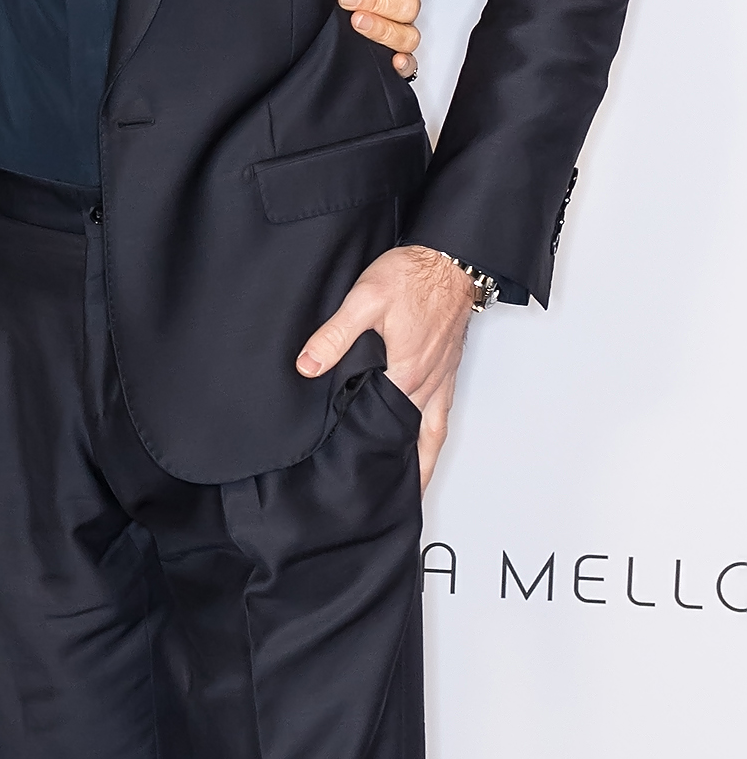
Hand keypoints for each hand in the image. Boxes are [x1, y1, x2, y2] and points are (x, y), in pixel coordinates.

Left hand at [297, 245, 475, 488]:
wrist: (451, 256)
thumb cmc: (412, 275)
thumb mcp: (365, 300)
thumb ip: (335, 336)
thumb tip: (307, 367)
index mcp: (407, 374)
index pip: (384, 427)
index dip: (369, 454)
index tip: (358, 481)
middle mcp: (428, 383)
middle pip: (415, 441)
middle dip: (402, 474)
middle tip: (384, 502)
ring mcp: (441, 378)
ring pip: (434, 433)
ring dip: (423, 462)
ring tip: (409, 490)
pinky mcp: (447, 368)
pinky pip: (443, 414)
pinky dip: (434, 437)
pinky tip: (424, 443)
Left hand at [339, 0, 424, 78]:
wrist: (341, 6)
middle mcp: (406, 6)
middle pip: (408, 6)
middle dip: (375, 1)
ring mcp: (403, 31)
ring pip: (409, 34)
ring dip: (383, 28)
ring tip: (358, 21)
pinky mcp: (397, 55)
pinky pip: (411, 64)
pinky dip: (405, 64)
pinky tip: (395, 61)